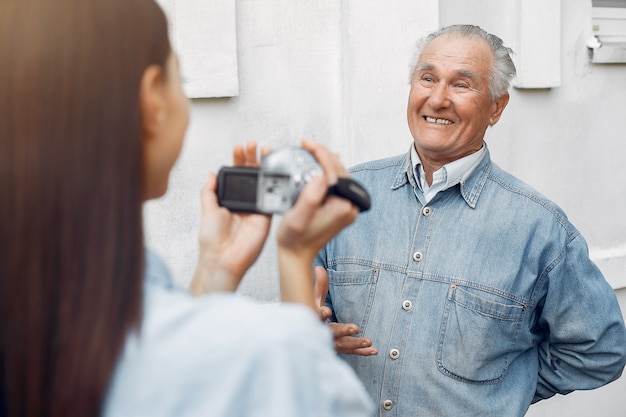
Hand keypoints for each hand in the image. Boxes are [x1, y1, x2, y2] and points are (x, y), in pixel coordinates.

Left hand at [190, 142, 271, 294]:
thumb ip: (209, 191)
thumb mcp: (207, 209)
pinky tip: (273, 171)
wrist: (223, 258)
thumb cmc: (212, 240)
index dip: (239, 160)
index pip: (236, 175)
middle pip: (252, 175)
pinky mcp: (266, 216)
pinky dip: (274, 184)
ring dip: (265, 166)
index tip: (239, 148)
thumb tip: (210, 174)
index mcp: (230, 200)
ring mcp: (256, 208)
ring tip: (264, 151)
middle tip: (253, 145)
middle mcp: (244, 202)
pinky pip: (272, 197)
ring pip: (263, 182)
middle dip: (253, 158)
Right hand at [277, 140, 357, 259]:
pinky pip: (336, 184)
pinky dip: (326, 172)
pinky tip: (318, 166)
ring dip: (325, 161)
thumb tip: (320, 176)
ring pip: (339, 175)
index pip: (334, 170)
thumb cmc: (295, 240)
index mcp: (342, 207)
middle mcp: (349, 207)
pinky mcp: (340, 208)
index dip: (320, 153)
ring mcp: (346, 208)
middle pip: (339, 170)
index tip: (307, 144)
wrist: (297, 256)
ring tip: (310, 151)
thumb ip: (310, 197)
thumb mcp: (298, 217)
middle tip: (307, 145)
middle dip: (323, 154)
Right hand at [314, 267, 377, 355]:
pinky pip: (351, 351)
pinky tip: (373, 350)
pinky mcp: (338, 348)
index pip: (316, 316)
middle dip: (343, 331)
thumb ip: (319, 285)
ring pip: (343, 345)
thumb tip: (319, 268)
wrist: (306, 333)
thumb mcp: (314, 298)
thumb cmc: (312, 311)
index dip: (321, 313)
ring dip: (356, 344)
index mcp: (314, 318)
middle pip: (331, 332)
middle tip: (355, 328)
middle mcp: (322, 332)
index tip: (327, 311)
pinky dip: (362, 351)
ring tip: (368, 342)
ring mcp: (330, 342)